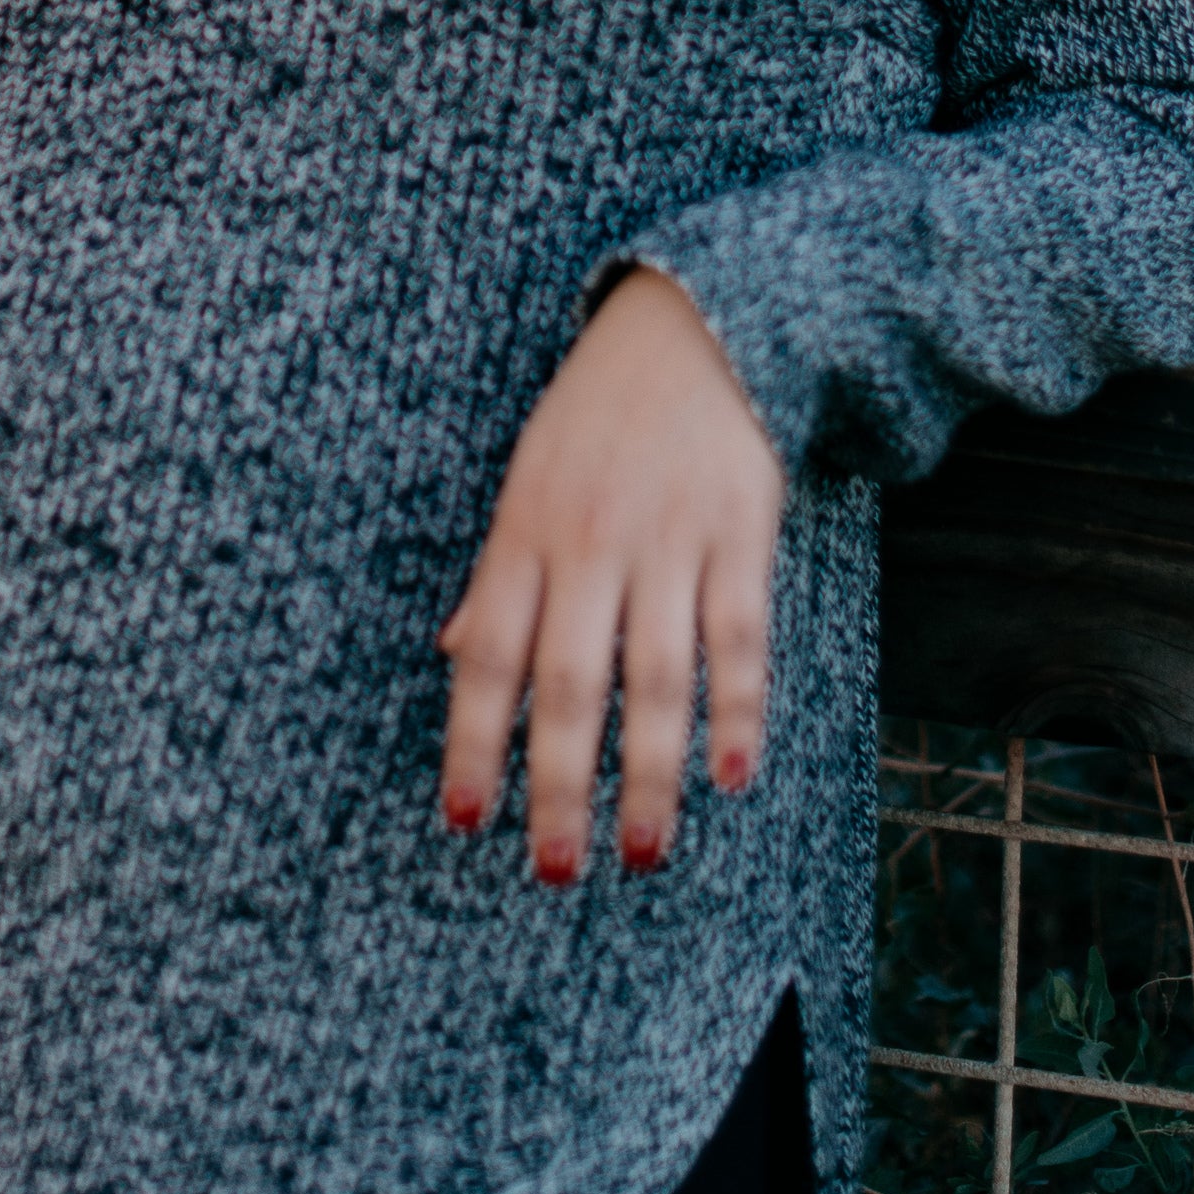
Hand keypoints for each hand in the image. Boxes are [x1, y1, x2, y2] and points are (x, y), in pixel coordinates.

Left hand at [438, 267, 783, 883]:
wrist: (696, 322)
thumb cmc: (597, 414)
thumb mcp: (528, 478)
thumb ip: (499, 574)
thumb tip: (453, 654)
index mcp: (525, 530)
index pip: (489, 656)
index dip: (473, 742)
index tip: (464, 821)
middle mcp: (591, 540)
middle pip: (570, 684)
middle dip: (560, 786)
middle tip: (555, 871)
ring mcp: (670, 537)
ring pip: (656, 676)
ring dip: (651, 773)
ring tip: (644, 850)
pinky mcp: (740, 531)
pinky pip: (739, 635)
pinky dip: (737, 709)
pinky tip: (731, 776)